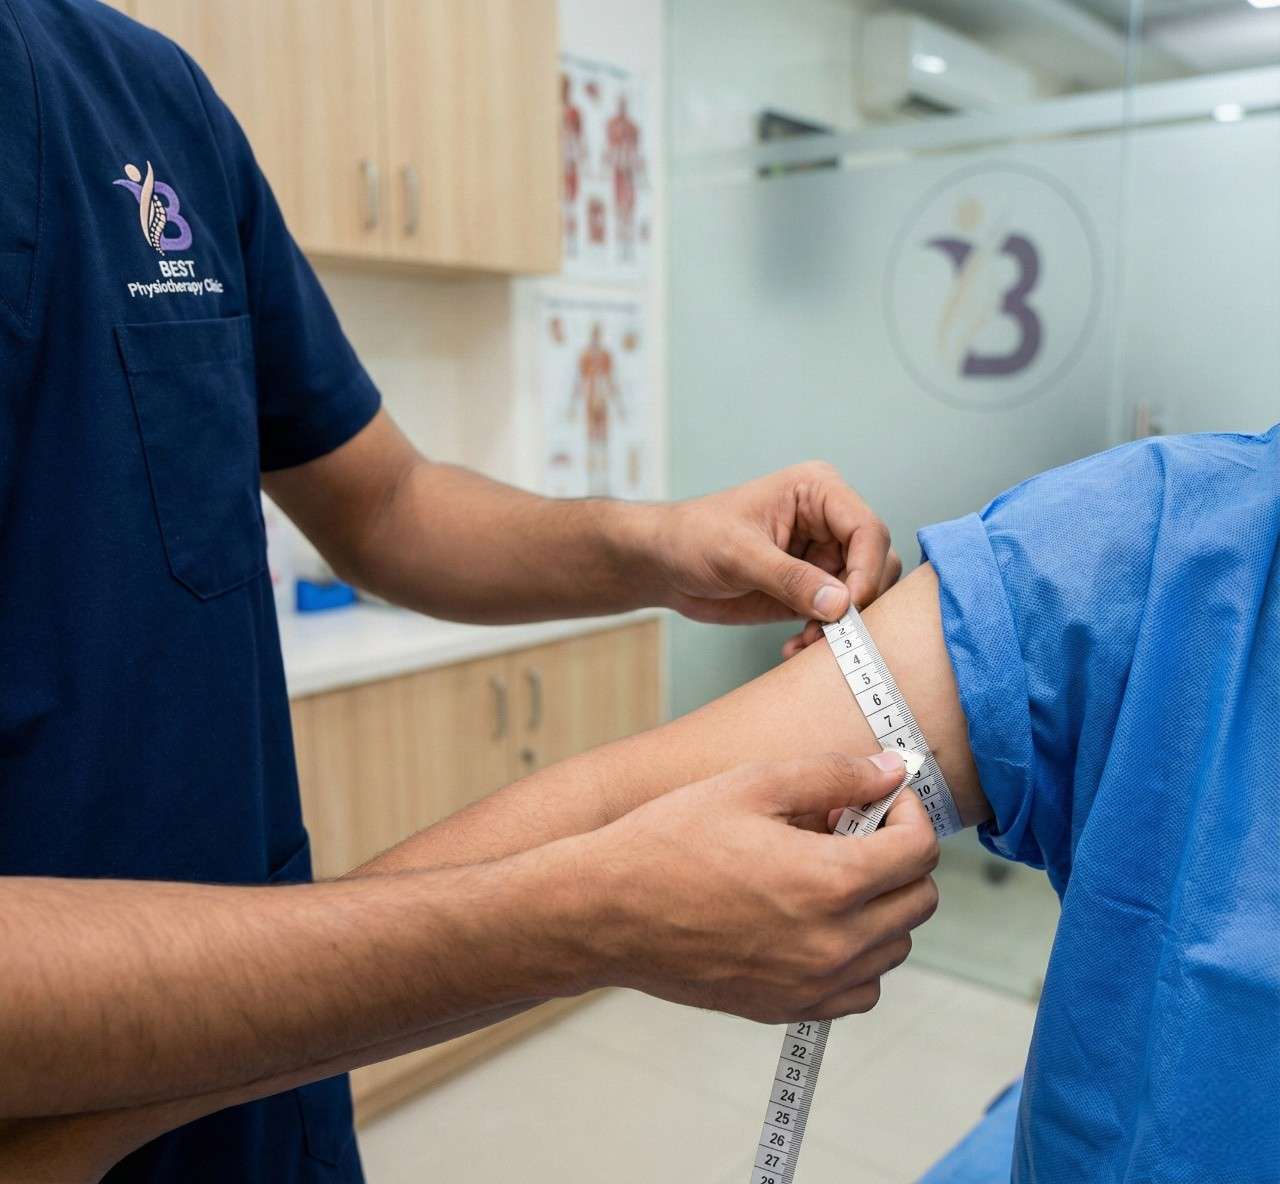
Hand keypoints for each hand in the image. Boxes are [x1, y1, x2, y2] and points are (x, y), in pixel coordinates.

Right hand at [580, 752, 938, 1022]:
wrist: (605, 913)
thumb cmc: (669, 842)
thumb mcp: (751, 785)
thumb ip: (834, 775)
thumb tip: (892, 770)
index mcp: (829, 882)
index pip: (920, 850)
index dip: (909, 812)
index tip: (881, 798)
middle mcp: (832, 943)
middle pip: (919, 901)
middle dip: (899, 855)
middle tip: (850, 830)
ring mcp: (812, 984)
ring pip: (895, 946)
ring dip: (880, 904)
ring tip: (826, 873)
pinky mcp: (789, 1007)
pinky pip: (860, 988)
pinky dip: (857, 954)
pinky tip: (814, 920)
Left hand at [635, 463, 900, 626]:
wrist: (663, 564)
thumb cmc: (693, 538)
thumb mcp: (738, 555)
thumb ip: (790, 578)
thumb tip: (842, 604)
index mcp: (818, 492)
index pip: (867, 529)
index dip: (867, 570)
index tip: (850, 608)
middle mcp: (829, 522)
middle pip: (878, 563)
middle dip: (858, 603)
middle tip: (828, 634)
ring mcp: (823, 557)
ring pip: (864, 595)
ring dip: (842, 626)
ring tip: (805, 643)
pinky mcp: (812, 590)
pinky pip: (839, 617)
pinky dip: (825, 636)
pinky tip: (794, 647)